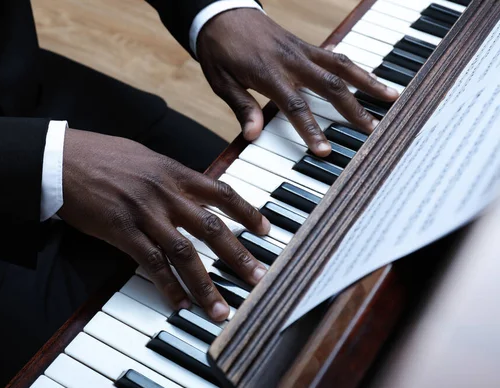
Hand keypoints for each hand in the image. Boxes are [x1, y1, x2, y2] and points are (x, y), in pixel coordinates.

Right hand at [58, 129, 270, 320]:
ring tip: (221, 309)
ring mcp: (144, 213)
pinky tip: (178, 306)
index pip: (222, 192)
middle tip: (258, 277)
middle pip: (211, 228)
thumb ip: (171, 177)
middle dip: (238, 255)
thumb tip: (191, 191)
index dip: (247, 212)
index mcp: (173, 172)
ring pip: (184, 253)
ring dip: (205, 285)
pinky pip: (151, 264)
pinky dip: (167, 288)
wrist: (61, 158)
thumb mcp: (144, 158)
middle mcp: (165, 192)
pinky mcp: (121, 231)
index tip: (265, 230)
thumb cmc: (101, 155)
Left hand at [197, 9, 399, 156]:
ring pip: (342, 66)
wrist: (221, 13)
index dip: (312, 129)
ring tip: (391, 98)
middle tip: (373, 129)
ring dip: (368, 82)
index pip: (296, 106)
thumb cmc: (219, 50)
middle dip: (353, 109)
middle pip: (330, 86)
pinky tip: (371, 79)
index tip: (325, 150)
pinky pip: (336, 56)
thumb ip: (242, 107)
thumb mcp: (222, 81)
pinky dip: (356, 68)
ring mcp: (302, 50)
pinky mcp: (305, 44)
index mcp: (268, 72)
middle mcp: (291, 60)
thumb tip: (253, 136)